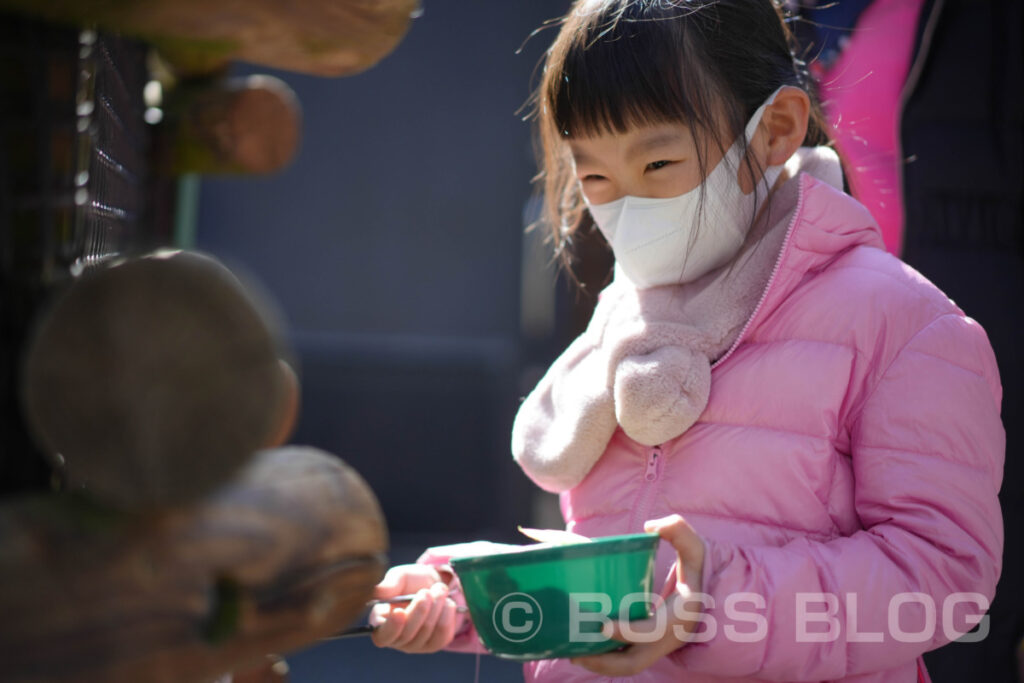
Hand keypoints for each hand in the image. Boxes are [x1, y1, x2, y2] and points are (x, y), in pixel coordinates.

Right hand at [369, 564, 460, 653]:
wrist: (435, 586)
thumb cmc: (412, 582)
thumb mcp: (401, 577)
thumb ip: (390, 583)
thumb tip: (378, 591)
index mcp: (382, 623)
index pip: (383, 636)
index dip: (391, 627)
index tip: (399, 611)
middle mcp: (397, 639)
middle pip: (407, 634)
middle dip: (419, 610)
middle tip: (426, 592)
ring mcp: (416, 644)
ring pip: (426, 631)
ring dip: (436, 606)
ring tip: (439, 589)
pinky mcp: (435, 644)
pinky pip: (443, 633)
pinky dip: (447, 612)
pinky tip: (446, 602)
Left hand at [571, 515, 706, 676]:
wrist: (711, 597)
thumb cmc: (698, 571)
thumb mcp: (696, 549)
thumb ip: (680, 530)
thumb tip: (650, 526)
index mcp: (677, 617)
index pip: (650, 632)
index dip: (626, 632)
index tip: (602, 625)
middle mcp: (666, 639)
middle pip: (633, 663)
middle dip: (603, 661)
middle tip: (574, 652)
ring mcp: (658, 647)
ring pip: (627, 666)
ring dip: (599, 663)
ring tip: (571, 652)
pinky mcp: (650, 647)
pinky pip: (626, 660)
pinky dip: (605, 658)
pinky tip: (582, 648)